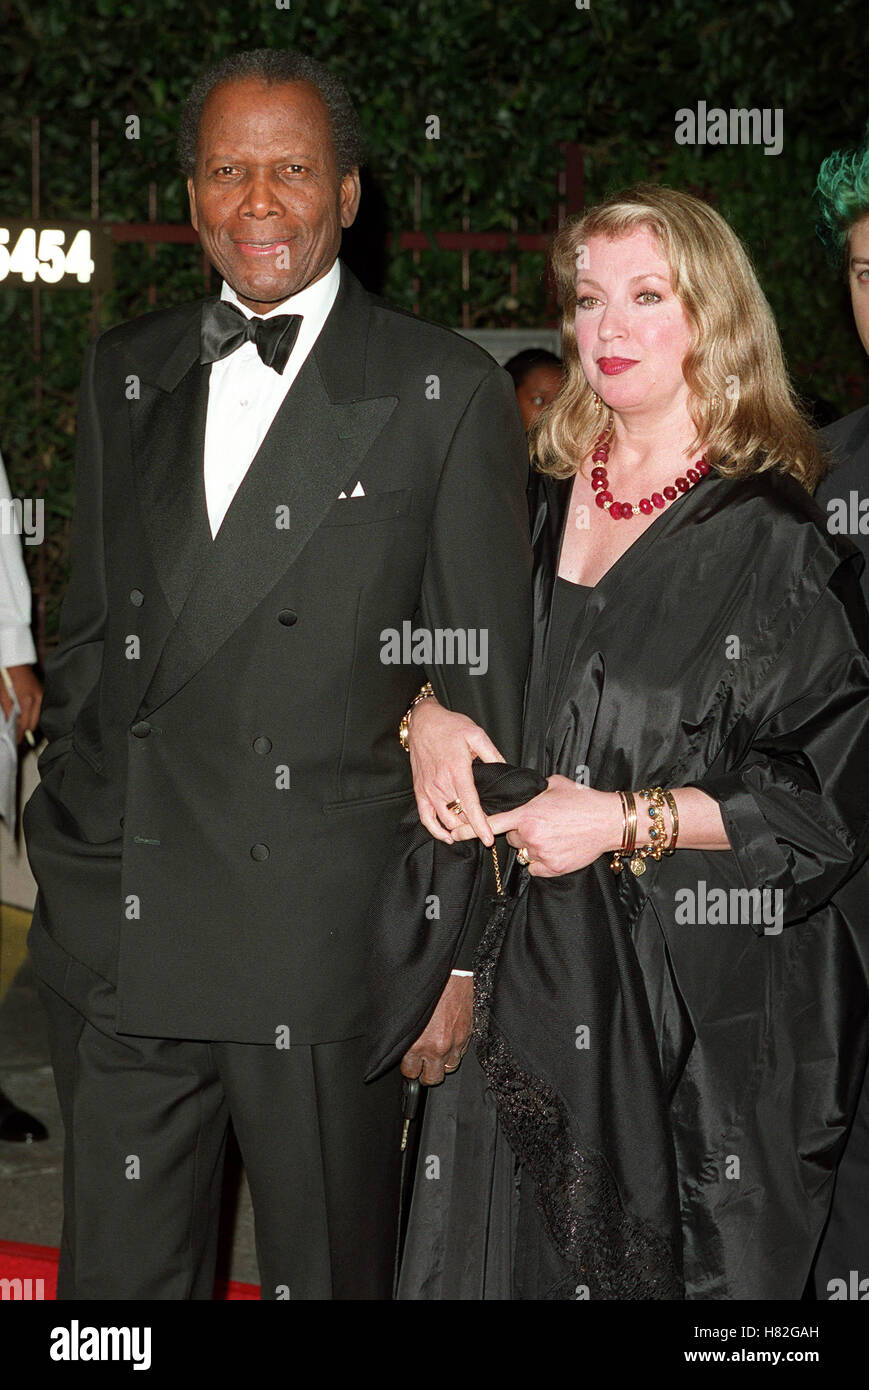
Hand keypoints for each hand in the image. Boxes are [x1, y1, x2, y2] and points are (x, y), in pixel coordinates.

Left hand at [0, 666, 42, 742]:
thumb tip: (10, 724)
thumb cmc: (8, 677)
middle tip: (18, 736)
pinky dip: (33, 716)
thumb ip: (8, 711)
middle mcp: (37, 700)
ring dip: (30, 723)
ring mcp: (41, 697)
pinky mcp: (43, 695)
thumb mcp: (3, 696)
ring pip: (38, 718)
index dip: (20, 733)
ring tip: (21, 727)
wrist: (16, 664)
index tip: (17, 740)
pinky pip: (39, 711)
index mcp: (26, 700)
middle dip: (26, 731)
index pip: (24, 724)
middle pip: (34, 724)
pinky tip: (27, 717)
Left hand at [400, 973, 473, 1085]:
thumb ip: (404, 1034)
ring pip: (449, 1068)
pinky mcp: (468, 1034)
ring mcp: (455, 1042)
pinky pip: (461, 1053)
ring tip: (436, 1052)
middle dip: (425, 1073)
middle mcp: (437, 1047)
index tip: (409, 1063)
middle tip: (422, 1065)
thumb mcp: (404, 1011)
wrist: (448, 970)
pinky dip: (455, 1050)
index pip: (410, 1072)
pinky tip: (448, 1040)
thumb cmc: (425, 986)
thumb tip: (399, 1045)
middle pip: (432, 1078)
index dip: (409, 1068)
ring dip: (442, 1062)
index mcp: (417, 1043)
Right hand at [407, 696, 503, 846]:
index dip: (480, 824)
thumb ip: (492, 754)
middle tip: (487, 831)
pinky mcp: (420, 791)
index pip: (470, 805)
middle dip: (473, 828)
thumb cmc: (449, 727)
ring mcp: (428, 789)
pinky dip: (436, 830)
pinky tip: (448, 835)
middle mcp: (441, 784)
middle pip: (458, 816)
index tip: (488, 838)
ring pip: (445, 820)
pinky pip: (426, 818)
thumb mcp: (476, 734)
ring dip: (458, 829)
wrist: (423, 722)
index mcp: (457, 771)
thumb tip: (505, 770)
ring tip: (472, 832)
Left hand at [450, 773, 623, 876]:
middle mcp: (531, 835)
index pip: (491, 822)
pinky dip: (543, 860)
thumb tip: (523, 791)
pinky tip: (558, 847)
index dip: (470, 828)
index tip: (454, 833)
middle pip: (512, 837)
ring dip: (534, 845)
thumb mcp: (554, 784)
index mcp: (527, 814)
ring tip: (555, 834)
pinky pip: (536, 867)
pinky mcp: (552, 868)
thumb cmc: (583, 800)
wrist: (607, 821)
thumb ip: (533, 790)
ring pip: (525, 852)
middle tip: (543, 823)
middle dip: (521, 831)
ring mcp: (541, 853)